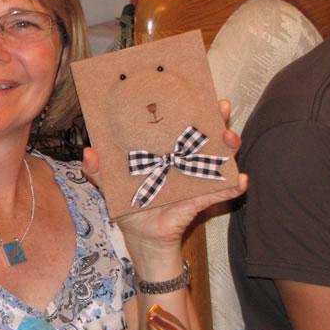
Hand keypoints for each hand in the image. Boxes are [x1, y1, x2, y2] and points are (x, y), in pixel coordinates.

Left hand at [82, 100, 247, 259]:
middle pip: (207, 133)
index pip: (180, 122)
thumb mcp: (108, 184)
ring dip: (229, 146)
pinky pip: (221, 192)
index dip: (191, 106)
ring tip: (231, 139)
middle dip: (219, 119)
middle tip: (222, 108)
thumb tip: (89, 152)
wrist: (140, 237)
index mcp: (164, 150)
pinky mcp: (201, 200)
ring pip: (219, 157)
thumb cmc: (128, 205)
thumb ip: (97, 169)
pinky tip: (241, 180)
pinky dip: (233, 187)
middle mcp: (184, 159)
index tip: (199, 92)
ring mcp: (196, 178)